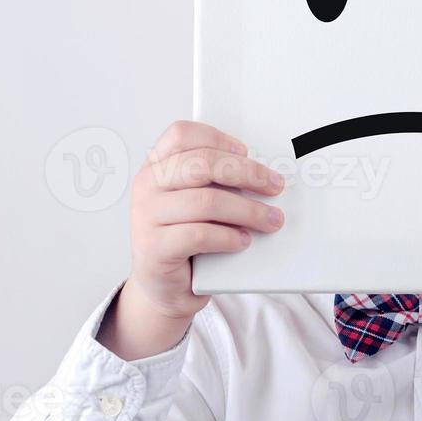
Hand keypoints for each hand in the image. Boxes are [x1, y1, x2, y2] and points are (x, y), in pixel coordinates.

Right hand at [98, 121, 285, 359]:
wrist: (164, 287)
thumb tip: (263, 173)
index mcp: (155, 166)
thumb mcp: (196, 202)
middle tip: (275, 186)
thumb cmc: (186, 238)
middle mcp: (146, 186)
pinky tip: (244, 241)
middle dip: (247, 173)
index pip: (181, 134)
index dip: (217, 139)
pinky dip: (229, 237)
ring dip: (248, 210)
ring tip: (271, 220)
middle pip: (201, 164)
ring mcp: (146, 216)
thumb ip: (215, 182)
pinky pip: (199, 235)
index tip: (246, 153)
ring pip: (206, 201)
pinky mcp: (154, 248)